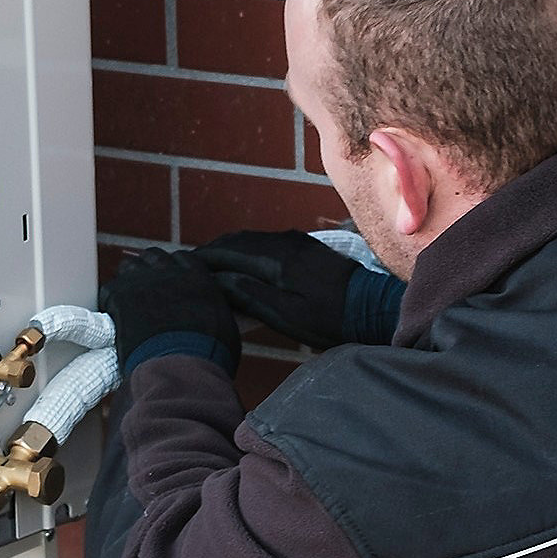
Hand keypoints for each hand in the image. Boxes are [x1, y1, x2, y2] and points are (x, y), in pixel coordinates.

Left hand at [100, 247, 238, 372]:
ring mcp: (143, 280)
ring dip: (127, 281)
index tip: (169, 282)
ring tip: (127, 303)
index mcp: (198, 278)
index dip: (172, 270)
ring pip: (128, 267)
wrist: (181, 365)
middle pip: (152, 257)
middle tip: (145, 291)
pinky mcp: (121, 294)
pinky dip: (110, 302)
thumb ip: (215, 314)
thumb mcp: (225, 329)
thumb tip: (212, 320)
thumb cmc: (207, 356)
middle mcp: (170, 272)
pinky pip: (108, 290)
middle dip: (148, 270)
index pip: (181, 259)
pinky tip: (114, 318)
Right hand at [190, 230, 403, 348]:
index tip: (184, 268)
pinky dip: (247, 250)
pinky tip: (242, 263)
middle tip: (191, 266)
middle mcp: (285, 242)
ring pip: (252, 239)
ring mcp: (297, 241)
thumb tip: (219, 281)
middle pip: (238, 240)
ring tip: (211, 266)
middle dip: (212, 252)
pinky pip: (267, 242)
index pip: (229, 251)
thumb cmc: (330, 319)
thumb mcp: (287, 315)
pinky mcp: (306, 247)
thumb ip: (251, 295)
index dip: (204, 259)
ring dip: (229, 249)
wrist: (372, 307)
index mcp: (277, 258)